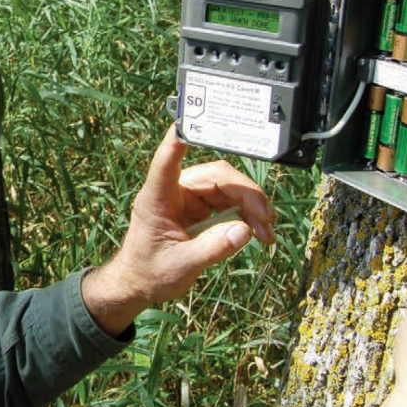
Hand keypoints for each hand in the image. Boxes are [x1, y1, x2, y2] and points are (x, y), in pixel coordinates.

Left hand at [82, 130, 276, 334]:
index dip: (179, 139)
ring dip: (251, 207)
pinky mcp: (200, 210)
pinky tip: (259, 232)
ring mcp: (189, 199)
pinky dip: (246, 216)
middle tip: (266, 218)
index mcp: (158, 198)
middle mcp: (174, 191)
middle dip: (246, 194)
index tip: (189, 121)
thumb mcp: (182, 266)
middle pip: (217, 175)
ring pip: (228, 188)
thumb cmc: (148, 273)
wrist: (138, 285)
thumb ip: (213, 248)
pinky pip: (229, 204)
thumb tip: (245, 231)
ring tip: (267, 232)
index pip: (168, 161)